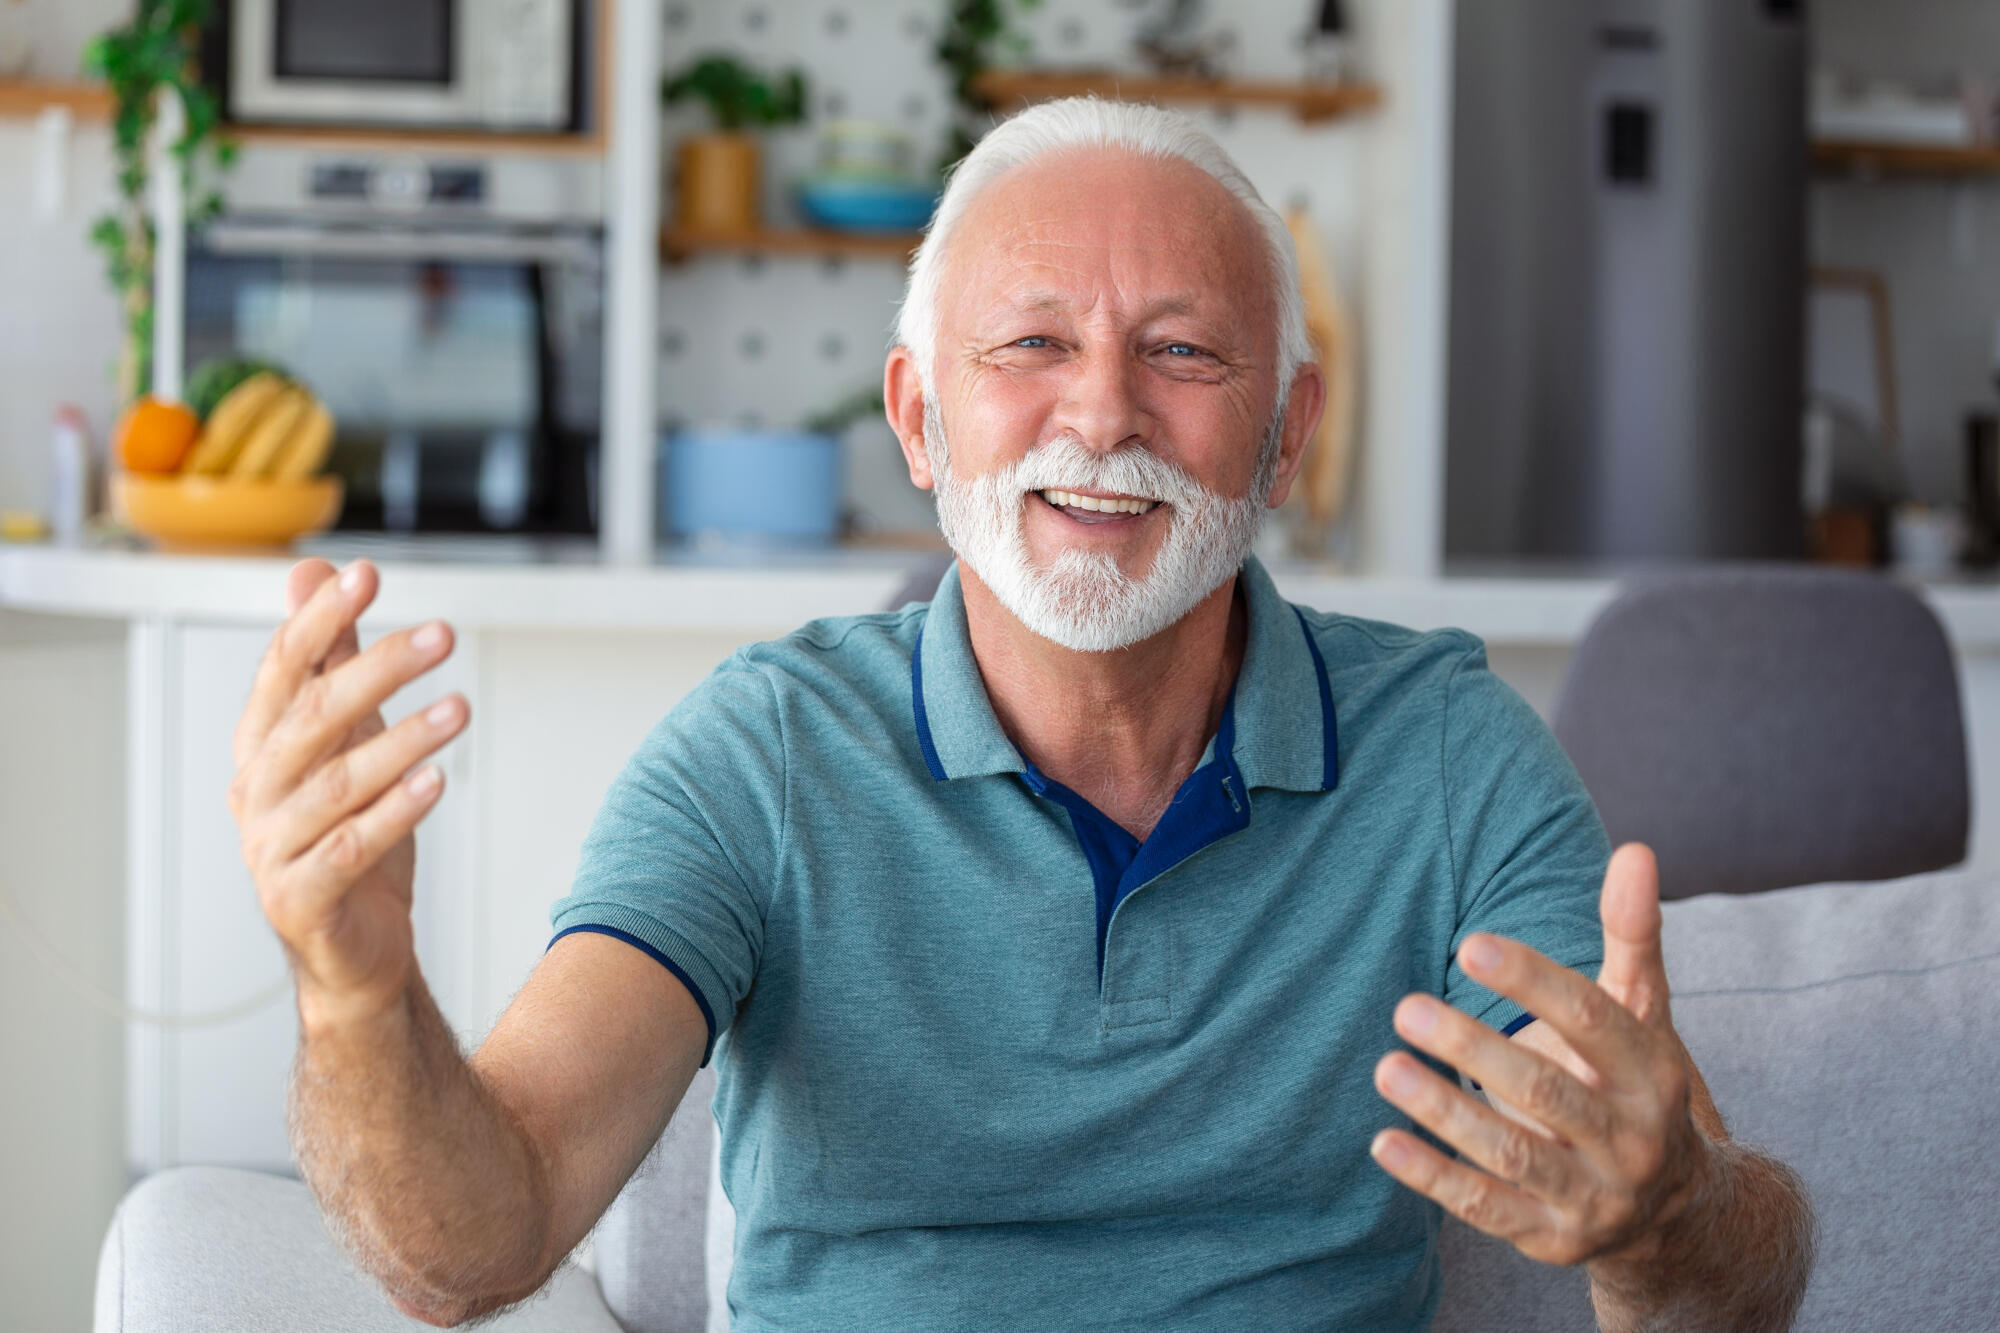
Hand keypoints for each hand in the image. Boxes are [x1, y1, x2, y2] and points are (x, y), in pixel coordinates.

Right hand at [228, 558, 467, 1029]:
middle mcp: (257, 794)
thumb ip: (330, 660)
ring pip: (337, 783)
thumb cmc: (350, 836)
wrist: (353, 952)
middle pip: (312, 718)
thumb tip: (317, 572)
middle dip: (376, 669)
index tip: (366, 574)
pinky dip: (395, 812)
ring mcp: (273, 850)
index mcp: (260, 749)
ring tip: (460, 708)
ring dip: (402, 740)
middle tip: (441, 634)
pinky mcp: (303, 900)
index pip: (282, 672)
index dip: (319, 621)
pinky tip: (437, 780)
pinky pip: (351, 848)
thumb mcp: (346, 740)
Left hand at [1367, 843, 1715, 1267]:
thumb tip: (1634, 850)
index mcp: (1655, 1074)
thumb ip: (1631, 935)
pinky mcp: (1554, 1238)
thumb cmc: (1637, 1083)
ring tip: (1386, 1068)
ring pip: (1512, 1154)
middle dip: (1474, 1048)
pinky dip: (1433, 1178)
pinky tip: (1382, 1143)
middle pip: (1547, 1092)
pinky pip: (1487, 1208)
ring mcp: (1594, 1196)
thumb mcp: (1643, 1013)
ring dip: (1445, 1112)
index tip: (1470, 944)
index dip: (1533, 982)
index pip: (1594, 1021)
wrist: (1679, 1211)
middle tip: (1406, 1006)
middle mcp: (1632, 1140)